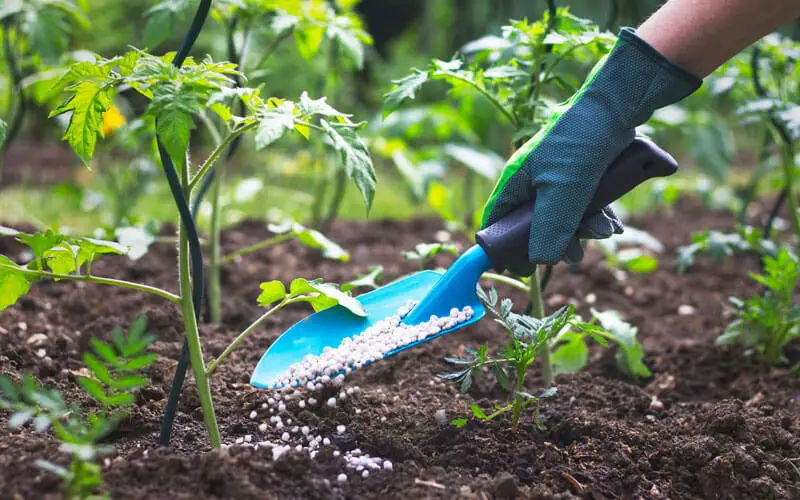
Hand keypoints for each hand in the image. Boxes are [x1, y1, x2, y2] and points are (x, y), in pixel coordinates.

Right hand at [481, 28, 700, 269]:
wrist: (618, 106)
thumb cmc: (580, 143)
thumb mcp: (563, 191)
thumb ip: (549, 228)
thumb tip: (540, 261)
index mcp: (516, 181)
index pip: (497, 221)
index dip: (504, 247)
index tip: (521, 269)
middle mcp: (533, 180)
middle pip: (533, 225)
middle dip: (556, 241)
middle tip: (574, 254)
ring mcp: (558, 177)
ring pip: (563, 217)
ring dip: (582, 230)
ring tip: (602, 232)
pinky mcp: (582, 174)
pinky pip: (583, 205)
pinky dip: (596, 217)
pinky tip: (612, 224)